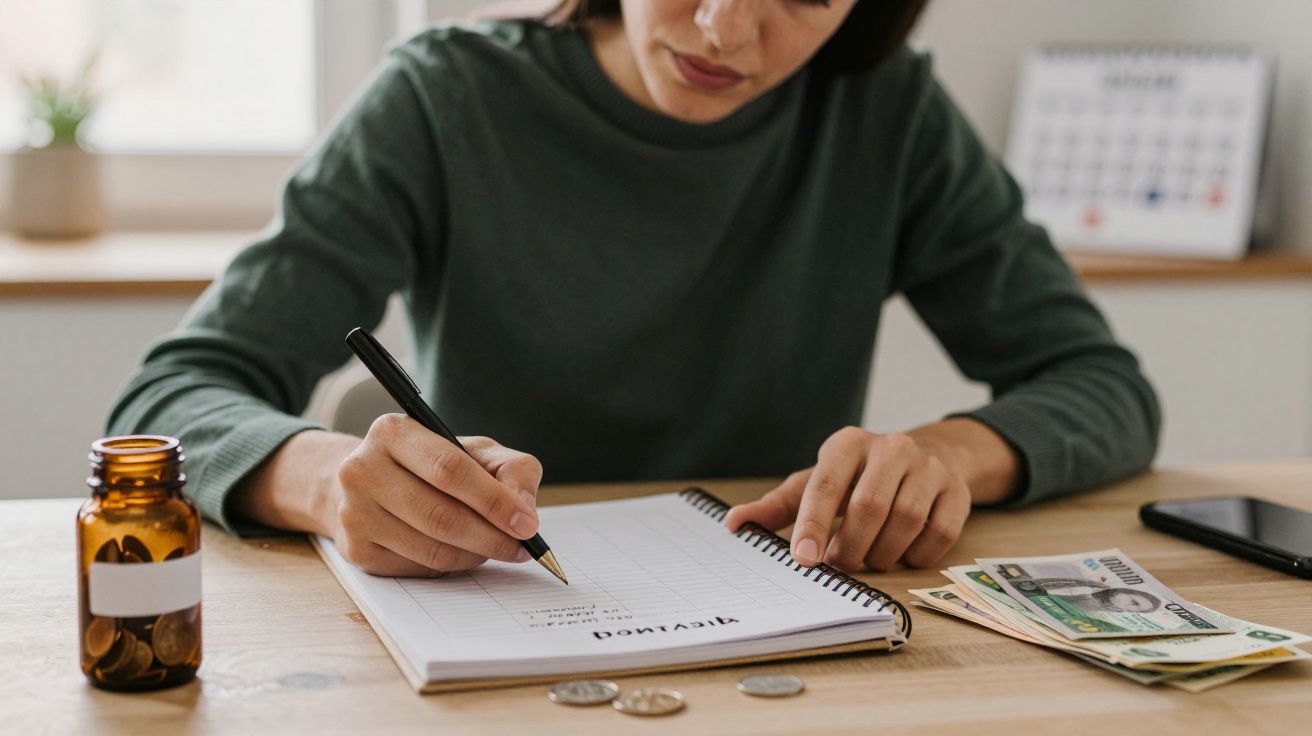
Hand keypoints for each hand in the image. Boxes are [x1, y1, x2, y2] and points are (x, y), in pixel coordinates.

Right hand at [331, 414, 542, 576]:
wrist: (370, 484)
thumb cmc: (431, 465)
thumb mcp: (475, 451)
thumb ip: (512, 469)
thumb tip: (524, 511)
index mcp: (393, 432)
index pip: (450, 470)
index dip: (494, 500)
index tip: (527, 523)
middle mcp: (362, 470)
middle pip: (441, 515)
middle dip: (491, 537)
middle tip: (520, 547)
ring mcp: (354, 512)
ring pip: (431, 548)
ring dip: (475, 555)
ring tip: (494, 547)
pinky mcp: (356, 550)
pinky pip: (418, 568)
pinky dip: (450, 566)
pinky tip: (461, 552)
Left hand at [723, 426, 971, 571]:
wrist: (927, 456)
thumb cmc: (858, 478)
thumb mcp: (816, 483)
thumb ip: (777, 507)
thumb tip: (733, 525)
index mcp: (847, 444)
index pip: (826, 485)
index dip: (813, 525)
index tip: (804, 559)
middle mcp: (891, 448)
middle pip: (869, 508)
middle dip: (850, 548)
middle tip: (839, 565)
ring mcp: (928, 467)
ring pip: (906, 523)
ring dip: (883, 554)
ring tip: (870, 558)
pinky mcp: (956, 490)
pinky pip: (939, 534)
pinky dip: (917, 556)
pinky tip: (903, 553)